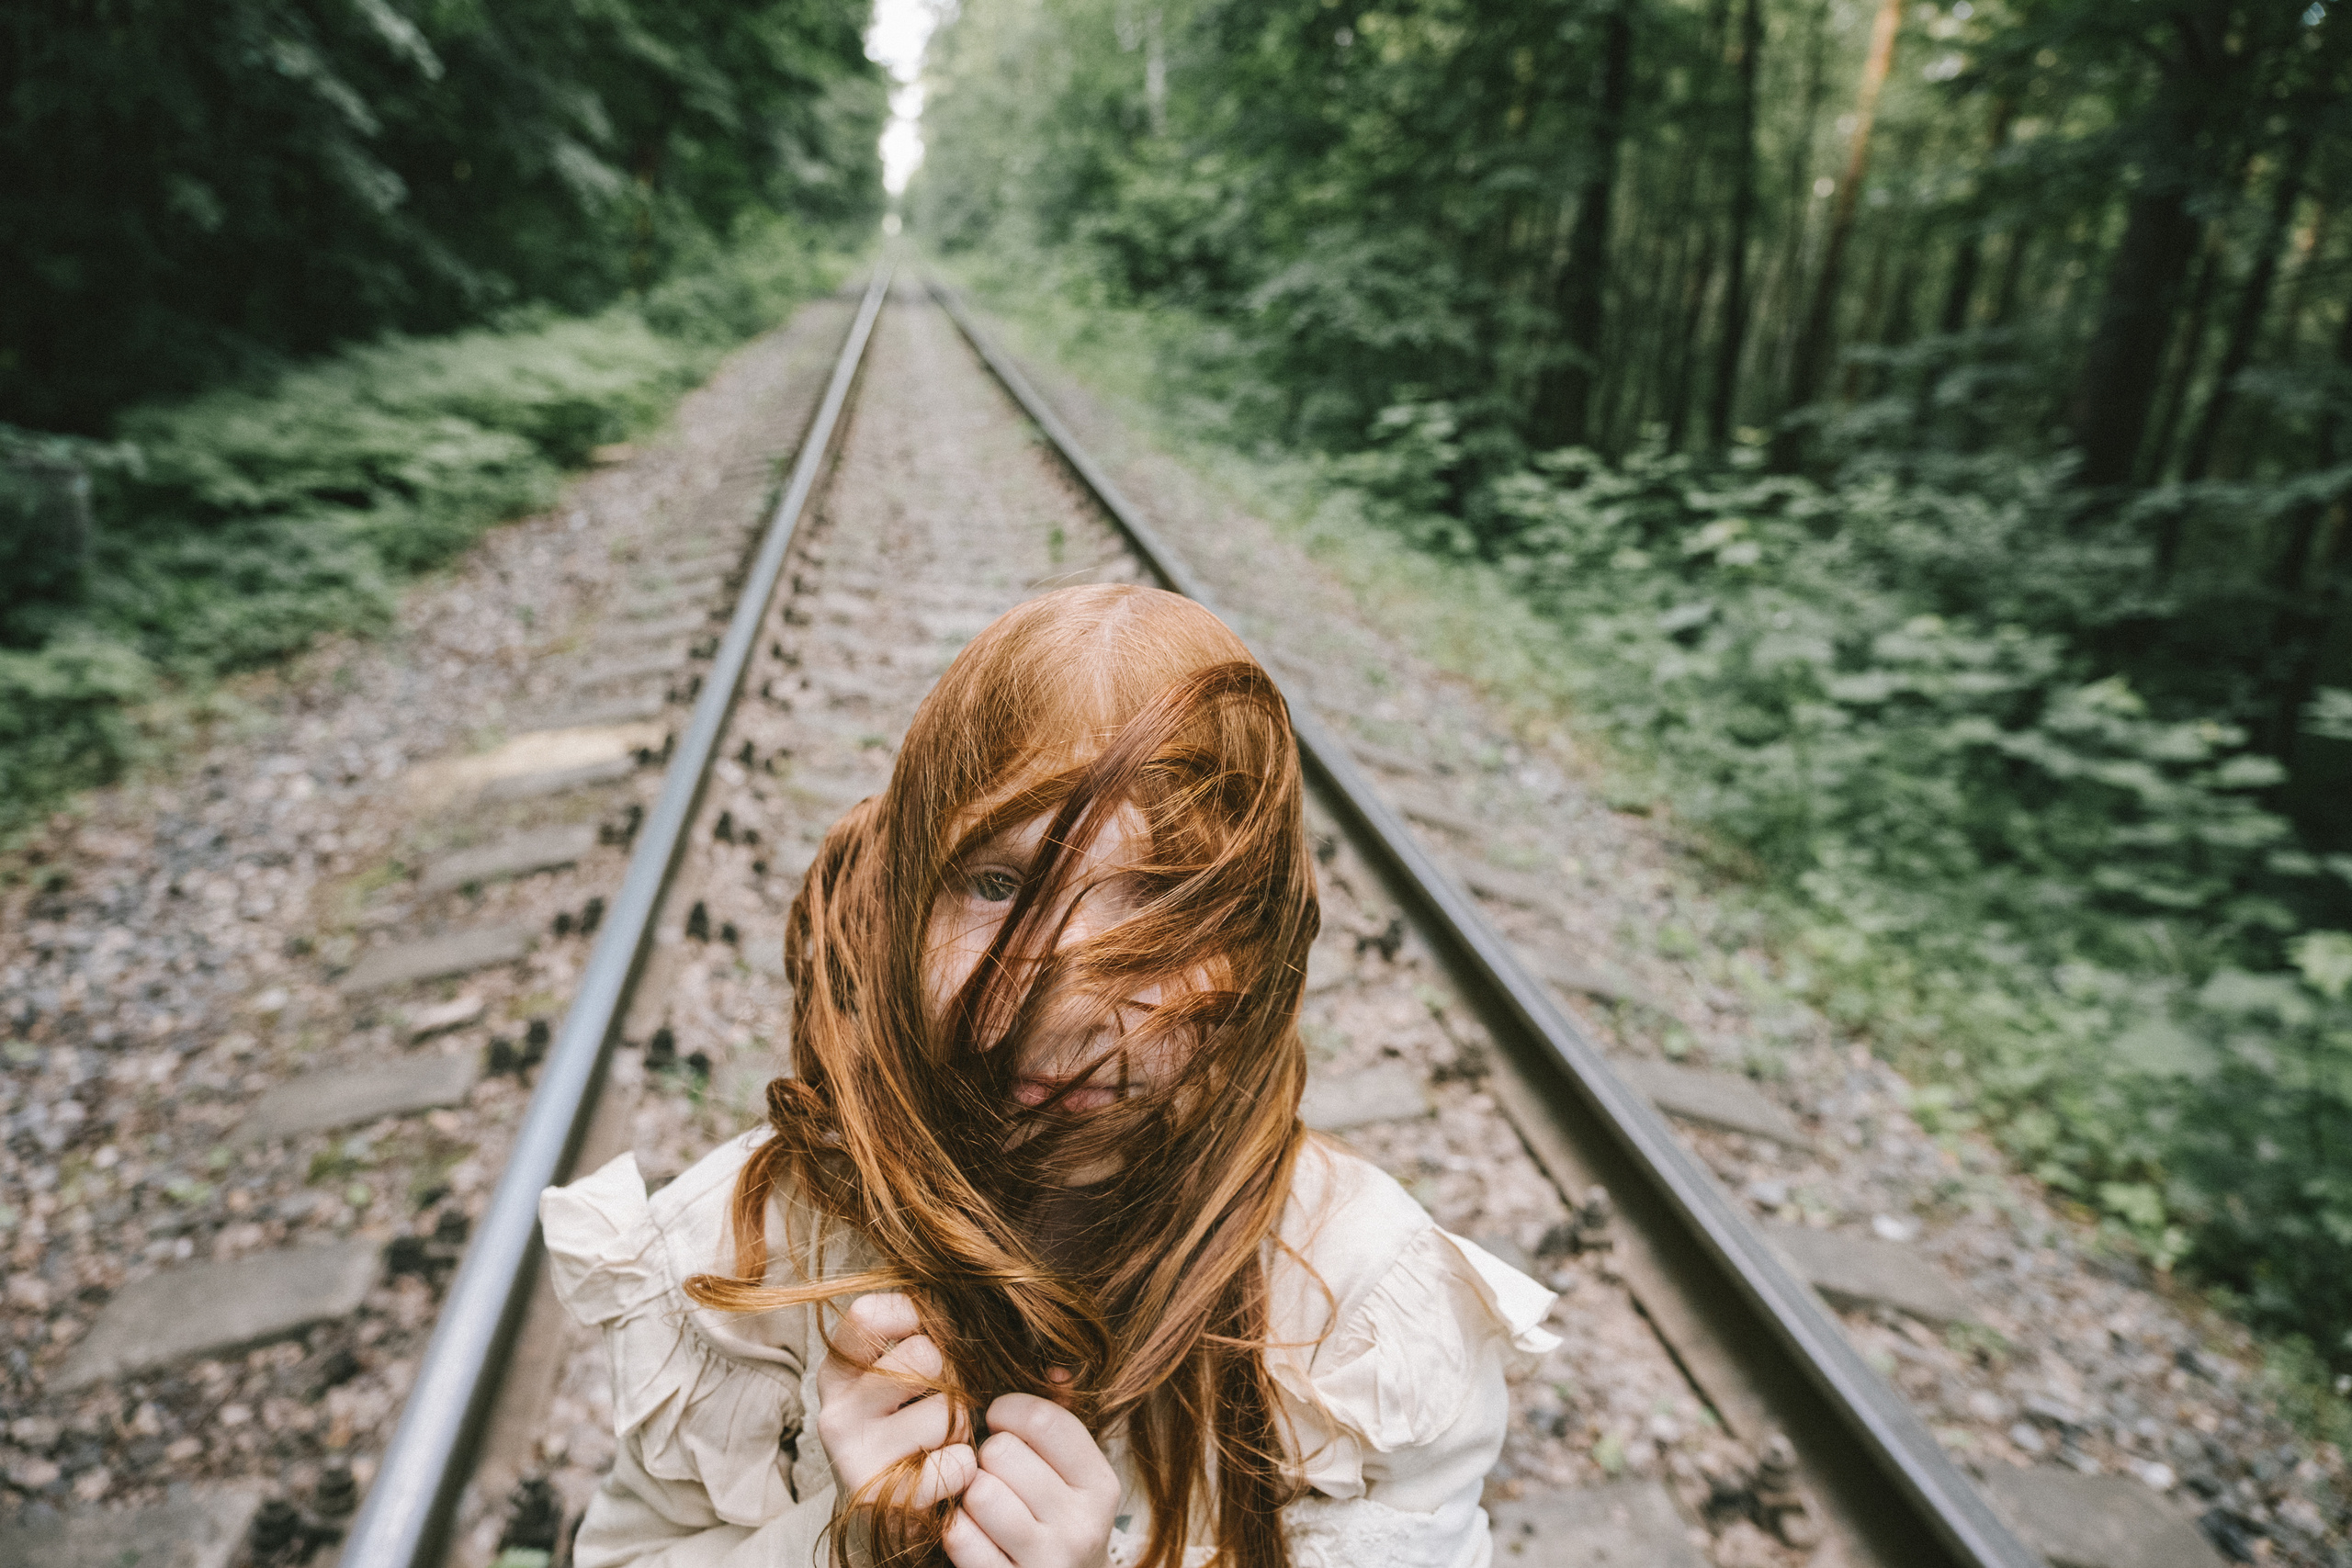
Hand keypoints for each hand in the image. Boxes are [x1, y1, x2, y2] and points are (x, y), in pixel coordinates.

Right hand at [814, 1292, 976, 1507]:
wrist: (891, 1517)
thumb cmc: (910, 1432)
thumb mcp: (904, 1381)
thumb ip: (928, 1338)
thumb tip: (992, 1311)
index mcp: (838, 1372)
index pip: (869, 1313)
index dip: (913, 1316)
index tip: (927, 1337)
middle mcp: (835, 1411)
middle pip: (923, 1356)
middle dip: (952, 1378)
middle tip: (942, 1403)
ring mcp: (853, 1457)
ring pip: (945, 1411)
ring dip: (961, 1427)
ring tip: (941, 1444)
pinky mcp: (882, 1500)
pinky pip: (956, 1463)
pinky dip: (964, 1469)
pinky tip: (944, 1477)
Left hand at [942, 1379, 1120, 1567]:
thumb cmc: (1054, 1524)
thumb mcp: (1071, 1477)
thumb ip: (1059, 1421)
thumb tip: (1054, 1368)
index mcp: (1100, 1485)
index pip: (1043, 1418)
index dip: (1008, 1410)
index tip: (999, 1421)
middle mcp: (1082, 1525)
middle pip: (1001, 1452)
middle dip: (985, 1457)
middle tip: (993, 1473)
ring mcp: (1048, 1561)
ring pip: (979, 1492)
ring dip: (969, 1495)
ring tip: (984, 1505)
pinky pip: (960, 1536)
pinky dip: (956, 1530)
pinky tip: (973, 1534)